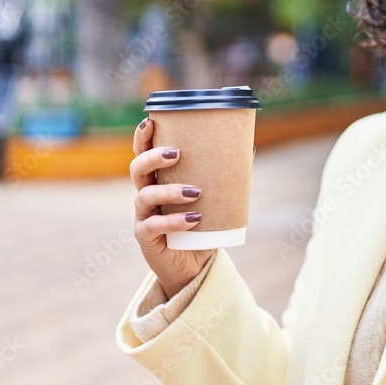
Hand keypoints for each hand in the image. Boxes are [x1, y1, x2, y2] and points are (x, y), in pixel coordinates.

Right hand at [130, 118, 215, 298]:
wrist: (193, 263)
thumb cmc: (201, 224)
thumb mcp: (211, 197)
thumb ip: (223, 175)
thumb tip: (248, 148)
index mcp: (157, 179)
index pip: (142, 153)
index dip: (142, 137)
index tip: (151, 121)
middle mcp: (145, 194)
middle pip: (137, 170)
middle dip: (153, 158)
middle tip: (177, 153)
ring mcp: (142, 216)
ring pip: (145, 196)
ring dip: (170, 191)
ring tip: (195, 192)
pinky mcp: (146, 238)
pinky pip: (154, 227)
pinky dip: (174, 221)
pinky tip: (193, 219)